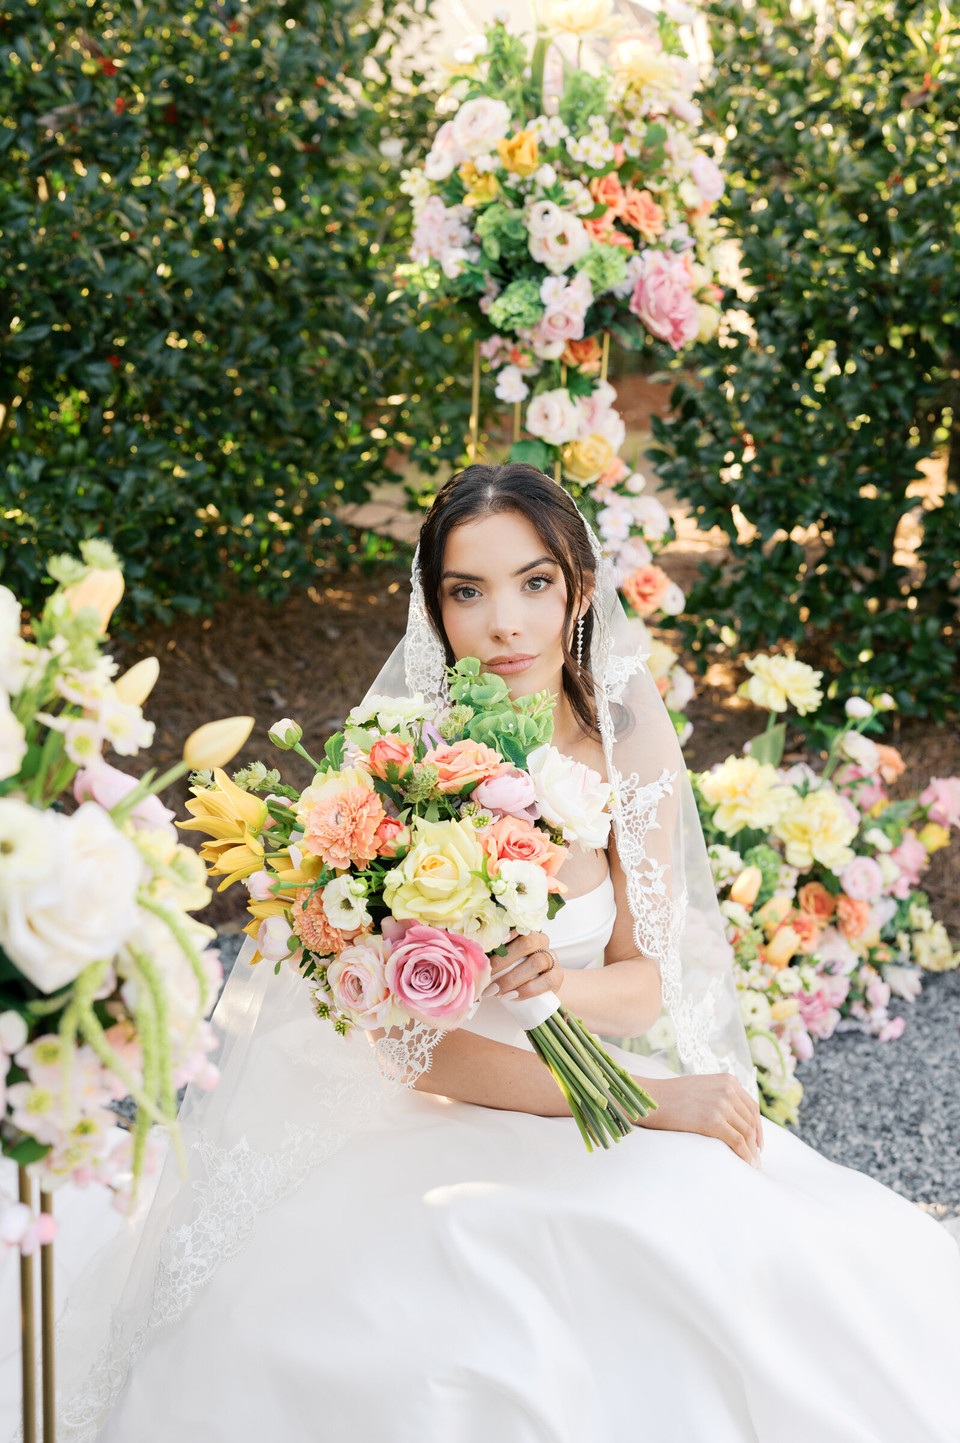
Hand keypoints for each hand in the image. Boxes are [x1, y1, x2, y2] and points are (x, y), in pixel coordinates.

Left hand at [487, 932, 563, 1004]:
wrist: (543, 986)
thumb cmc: (519, 970)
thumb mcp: (509, 959)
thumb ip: (495, 957)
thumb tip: (472, 964)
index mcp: (527, 932)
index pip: (518, 927)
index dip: (506, 934)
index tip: (491, 943)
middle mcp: (542, 942)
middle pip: (526, 944)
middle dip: (503, 960)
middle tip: (486, 976)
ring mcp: (552, 959)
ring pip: (535, 963)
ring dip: (511, 978)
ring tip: (494, 991)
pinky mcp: (557, 976)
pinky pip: (545, 981)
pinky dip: (526, 990)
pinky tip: (511, 996)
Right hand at [631, 1072, 763, 1167]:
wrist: (653, 1100)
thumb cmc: (673, 1097)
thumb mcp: (703, 1088)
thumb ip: (721, 1097)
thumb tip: (737, 1120)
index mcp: (727, 1081)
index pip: (752, 1107)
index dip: (759, 1128)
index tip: (759, 1143)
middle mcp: (727, 1090)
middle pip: (750, 1121)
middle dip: (756, 1142)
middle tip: (757, 1158)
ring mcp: (721, 1105)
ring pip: (746, 1133)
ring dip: (751, 1152)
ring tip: (752, 1164)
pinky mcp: (713, 1121)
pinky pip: (737, 1142)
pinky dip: (744, 1155)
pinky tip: (746, 1163)